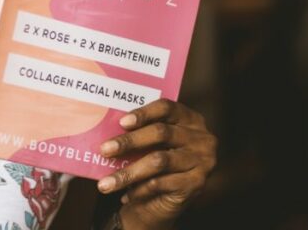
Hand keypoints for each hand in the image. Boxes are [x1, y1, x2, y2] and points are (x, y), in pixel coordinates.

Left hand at [96, 99, 216, 228]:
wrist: (168, 201)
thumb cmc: (155, 161)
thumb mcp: (151, 143)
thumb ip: (139, 133)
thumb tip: (106, 130)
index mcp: (190, 119)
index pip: (167, 108)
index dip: (144, 113)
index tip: (122, 122)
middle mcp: (201, 138)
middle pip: (161, 133)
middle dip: (129, 141)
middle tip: (104, 150)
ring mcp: (202, 161)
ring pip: (158, 161)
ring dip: (128, 173)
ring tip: (105, 183)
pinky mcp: (196, 184)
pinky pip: (161, 184)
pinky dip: (139, 190)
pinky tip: (124, 195)